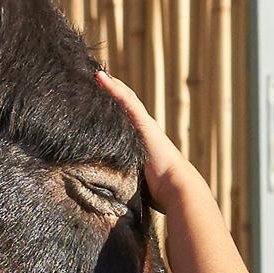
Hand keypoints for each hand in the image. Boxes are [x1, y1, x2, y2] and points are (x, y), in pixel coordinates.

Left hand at [94, 68, 201, 210]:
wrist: (179, 189)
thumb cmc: (163, 194)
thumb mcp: (140, 184)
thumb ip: (130, 183)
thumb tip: (116, 200)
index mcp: (144, 144)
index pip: (127, 122)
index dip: (115, 109)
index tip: (101, 99)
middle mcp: (146, 131)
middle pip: (126, 105)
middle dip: (112, 92)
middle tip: (95, 77)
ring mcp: (145, 126)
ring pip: (126, 99)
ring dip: (111, 84)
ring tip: (94, 72)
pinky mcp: (144, 124)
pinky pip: (126, 101)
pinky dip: (113, 88)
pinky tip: (99, 77)